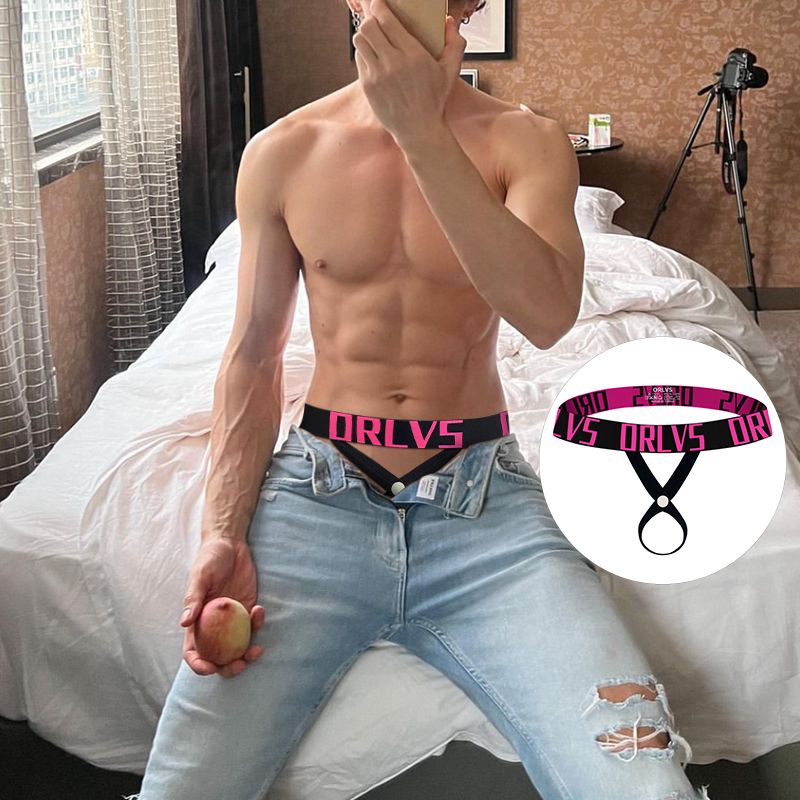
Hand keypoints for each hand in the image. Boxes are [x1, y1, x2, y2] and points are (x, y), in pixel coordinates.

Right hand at [180, 537, 265, 678]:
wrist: (231, 543)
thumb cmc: (210, 558)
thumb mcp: (200, 576)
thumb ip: (193, 599)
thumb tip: (184, 623)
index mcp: (196, 621)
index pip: (193, 651)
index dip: (198, 664)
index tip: (210, 667)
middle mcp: (213, 625)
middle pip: (218, 656)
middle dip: (228, 668)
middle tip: (240, 665)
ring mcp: (232, 620)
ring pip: (238, 647)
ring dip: (247, 654)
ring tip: (256, 650)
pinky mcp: (248, 609)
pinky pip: (254, 625)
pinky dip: (257, 624)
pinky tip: (259, 610)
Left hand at [352, 0, 466, 146]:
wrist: (418, 130)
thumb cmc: (434, 100)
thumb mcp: (450, 72)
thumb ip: (454, 44)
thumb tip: (449, 22)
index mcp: (413, 54)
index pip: (387, 20)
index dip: (379, 6)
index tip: (378, 3)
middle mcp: (393, 63)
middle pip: (368, 26)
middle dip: (370, 19)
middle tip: (376, 21)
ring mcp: (378, 75)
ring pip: (360, 41)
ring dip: (365, 36)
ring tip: (373, 39)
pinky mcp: (368, 86)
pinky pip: (359, 59)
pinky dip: (364, 53)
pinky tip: (373, 57)